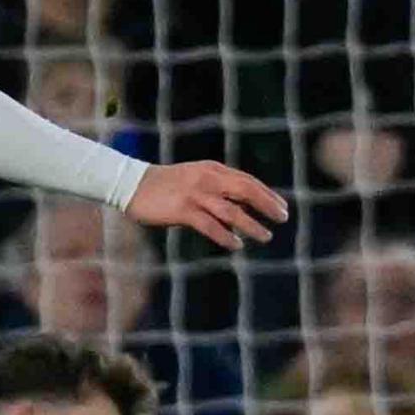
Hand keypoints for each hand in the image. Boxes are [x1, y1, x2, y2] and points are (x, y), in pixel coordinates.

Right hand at [126, 161, 288, 250]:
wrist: (131, 184)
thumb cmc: (165, 185)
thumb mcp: (195, 178)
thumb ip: (218, 187)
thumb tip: (243, 207)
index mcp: (212, 169)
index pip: (247, 180)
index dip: (267, 194)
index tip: (282, 207)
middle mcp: (207, 179)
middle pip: (245, 190)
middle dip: (267, 205)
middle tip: (283, 218)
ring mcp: (195, 194)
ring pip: (232, 211)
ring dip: (251, 225)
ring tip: (266, 236)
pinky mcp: (183, 210)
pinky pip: (210, 225)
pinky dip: (226, 236)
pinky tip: (237, 245)